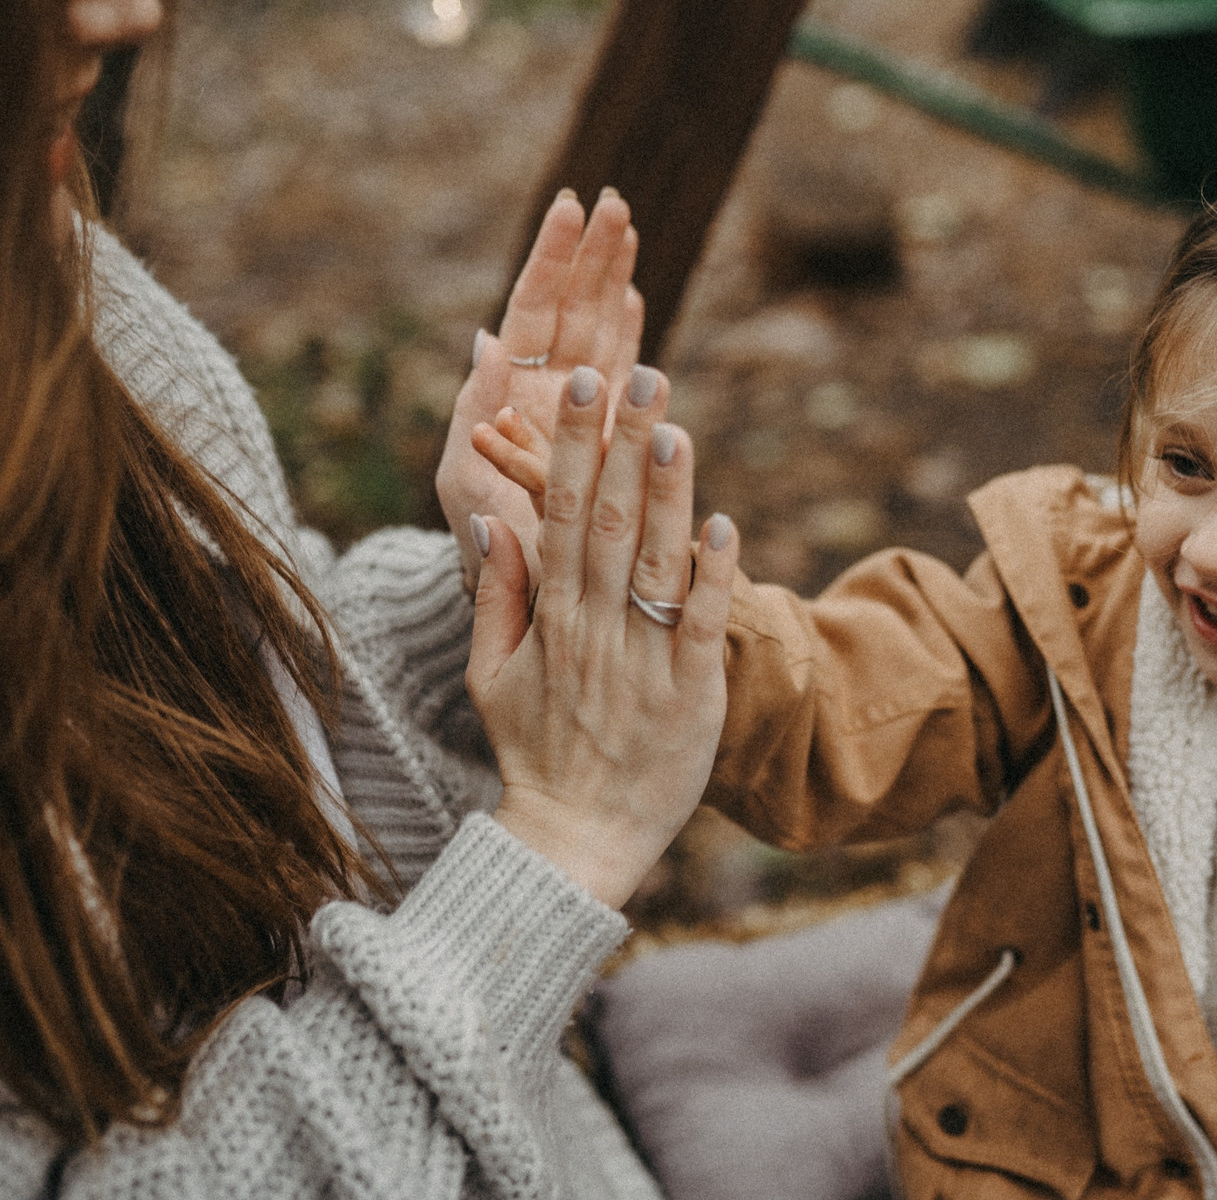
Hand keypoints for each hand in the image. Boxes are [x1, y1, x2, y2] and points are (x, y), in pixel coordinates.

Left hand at [437, 187, 642, 591]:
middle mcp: (548, 395)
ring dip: (612, 278)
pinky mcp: (613, 438)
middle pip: (572, 309)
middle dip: (591, 254)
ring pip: (602, 331)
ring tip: (625, 227)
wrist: (518, 601)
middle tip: (612, 202)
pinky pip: (623, 374)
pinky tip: (632, 295)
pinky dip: (627, 332)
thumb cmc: (482, 545)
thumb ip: (477, 411)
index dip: (552, 259)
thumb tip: (485, 338)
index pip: (533, 311)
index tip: (570, 209)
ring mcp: (583, 413)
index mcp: (511, 394)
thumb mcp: (466, 478)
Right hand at [464, 361, 738, 907]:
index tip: (582, 385)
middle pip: (610, 522)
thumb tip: (492, 518)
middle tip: (640, 375)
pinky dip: (714, 578)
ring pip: (656, 564)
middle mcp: (594, 630)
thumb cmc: (536, 750)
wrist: (575, 839)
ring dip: (668, 494)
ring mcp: (644, 662)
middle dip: (623, 445)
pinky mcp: (691, 697)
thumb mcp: (491, 673)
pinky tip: (724, 525)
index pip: (561, 513)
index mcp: (550, 617)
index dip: (573, 446)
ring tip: (675, 427)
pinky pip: (702, 627)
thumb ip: (496, 593)